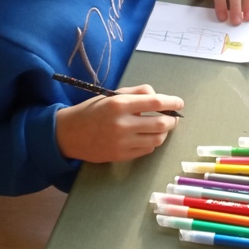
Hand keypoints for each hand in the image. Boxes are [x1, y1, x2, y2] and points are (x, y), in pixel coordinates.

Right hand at [55, 84, 183, 162]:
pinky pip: (147, 149)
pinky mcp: (121, 156)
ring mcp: (122, 142)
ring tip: (161, 127)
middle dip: (172, 120)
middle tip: (173, 117)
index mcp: (120, 104)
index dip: (172, 102)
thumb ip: (137, 93)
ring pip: (157, 139)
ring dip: (164, 132)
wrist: (69, 134)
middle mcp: (122, 124)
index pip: (155, 102)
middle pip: (161, 124)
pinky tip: (147, 136)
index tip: (179, 103)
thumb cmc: (93, 110)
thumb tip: (158, 96)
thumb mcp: (112, 95)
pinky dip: (152, 142)